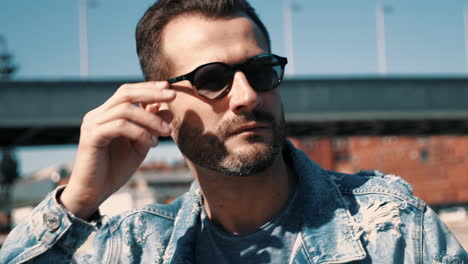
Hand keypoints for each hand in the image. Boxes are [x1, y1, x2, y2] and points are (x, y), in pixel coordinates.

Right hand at [60, 81, 175, 218]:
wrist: (94, 193)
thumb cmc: (115, 169)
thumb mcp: (140, 145)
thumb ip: (151, 127)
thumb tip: (168, 108)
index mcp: (107, 114)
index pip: (128, 92)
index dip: (148, 87)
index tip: (169, 87)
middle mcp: (98, 115)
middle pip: (125, 93)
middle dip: (151, 92)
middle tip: (172, 95)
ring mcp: (93, 124)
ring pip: (125, 110)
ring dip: (151, 119)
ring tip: (166, 131)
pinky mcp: (92, 136)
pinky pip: (120, 126)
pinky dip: (140, 132)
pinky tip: (151, 144)